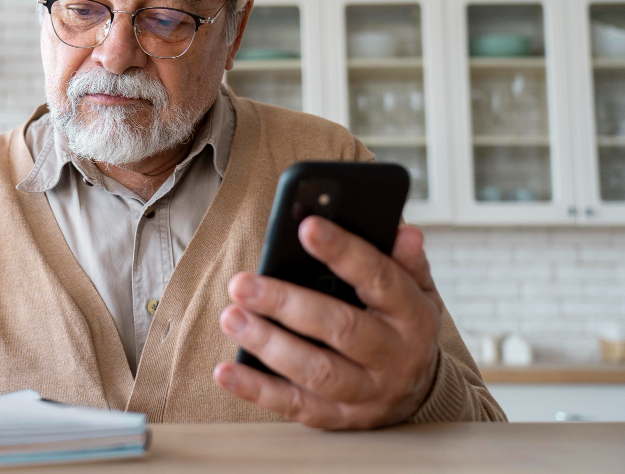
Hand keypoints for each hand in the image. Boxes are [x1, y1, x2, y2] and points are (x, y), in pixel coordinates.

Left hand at [213, 216, 442, 428]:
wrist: (419, 391)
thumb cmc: (403, 324)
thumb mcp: (417, 288)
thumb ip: (404, 259)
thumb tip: (401, 230)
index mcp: (412, 314)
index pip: (379, 277)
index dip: (343, 251)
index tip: (307, 227)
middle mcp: (394, 356)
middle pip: (340, 328)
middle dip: (286, 304)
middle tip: (242, 283)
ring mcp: (367, 392)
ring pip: (316, 371)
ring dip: (268, 344)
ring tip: (230, 317)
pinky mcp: (339, 418)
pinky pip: (295, 405)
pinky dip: (257, 389)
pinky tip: (225, 371)